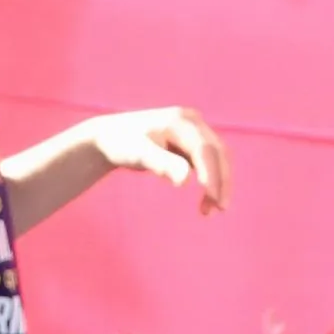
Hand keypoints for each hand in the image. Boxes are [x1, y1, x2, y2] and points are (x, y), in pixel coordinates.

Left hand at [82, 106, 230, 211]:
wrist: (112, 137)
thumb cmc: (122, 145)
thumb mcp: (139, 154)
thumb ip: (162, 164)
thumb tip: (185, 180)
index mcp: (181, 121)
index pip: (205, 150)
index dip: (212, 174)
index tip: (211, 198)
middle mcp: (193, 122)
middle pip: (219, 153)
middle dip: (221, 182)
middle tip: (218, 210)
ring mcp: (195, 132)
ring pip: (219, 160)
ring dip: (219, 185)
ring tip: (209, 212)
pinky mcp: (193, 144)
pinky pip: (210, 164)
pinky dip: (212, 183)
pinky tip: (205, 203)